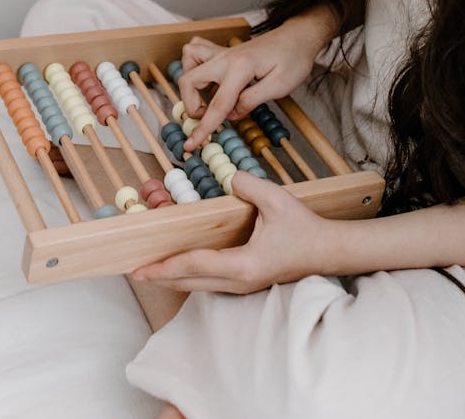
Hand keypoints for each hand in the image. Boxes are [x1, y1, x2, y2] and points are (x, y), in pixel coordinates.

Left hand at [131, 171, 338, 291]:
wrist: (329, 251)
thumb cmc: (304, 228)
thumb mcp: (276, 200)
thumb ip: (247, 186)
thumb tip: (227, 178)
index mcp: (243, 264)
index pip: (195, 265)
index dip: (166, 266)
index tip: (142, 268)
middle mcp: (239, 281)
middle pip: (191, 282)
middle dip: (162, 277)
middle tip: (135, 272)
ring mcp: (244, 286)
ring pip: (200, 285)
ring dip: (175, 277)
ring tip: (152, 270)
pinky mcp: (248, 282)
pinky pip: (212, 282)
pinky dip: (192, 275)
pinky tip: (182, 266)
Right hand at [179, 6, 336, 149]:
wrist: (297, 37)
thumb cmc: (293, 60)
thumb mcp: (280, 86)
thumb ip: (252, 101)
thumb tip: (231, 115)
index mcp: (240, 68)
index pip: (218, 104)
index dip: (203, 127)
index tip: (191, 145)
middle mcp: (225, 58)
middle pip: (189, 80)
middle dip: (191, 105)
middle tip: (207, 117)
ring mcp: (223, 52)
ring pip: (189, 61)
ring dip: (190, 83)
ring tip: (204, 97)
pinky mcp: (224, 51)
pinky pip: (196, 50)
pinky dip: (193, 64)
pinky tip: (205, 77)